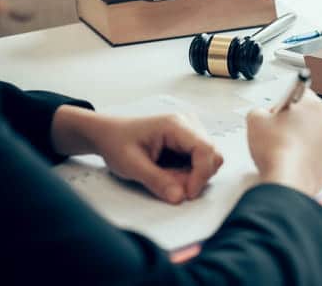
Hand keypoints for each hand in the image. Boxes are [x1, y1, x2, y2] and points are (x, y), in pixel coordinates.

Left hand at [52, 108, 222, 203]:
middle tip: (172, 187)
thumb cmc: (117, 143)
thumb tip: (180, 197)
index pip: (205, 149)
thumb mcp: (131, 165)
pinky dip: (189, 174)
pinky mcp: (190, 141)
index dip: (201, 174)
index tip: (188, 194)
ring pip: (209, 160)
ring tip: (167, 178)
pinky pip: (201, 161)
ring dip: (193, 176)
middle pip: (212, 155)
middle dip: (197, 177)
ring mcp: (192, 131)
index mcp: (175, 124)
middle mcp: (189, 124)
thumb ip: (157, 181)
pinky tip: (170, 173)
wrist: (110, 134)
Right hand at [246, 90, 321, 195]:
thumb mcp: (254, 119)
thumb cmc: (276, 150)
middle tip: (276, 134)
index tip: (275, 114)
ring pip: (313, 137)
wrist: (289, 179)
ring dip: (300, 141)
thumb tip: (261, 115)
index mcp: (311, 104)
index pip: (298, 95)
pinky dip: (305, 158)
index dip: (283, 105)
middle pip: (307, 116)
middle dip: (292, 123)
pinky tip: (291, 162)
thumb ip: (259, 111)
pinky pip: (316, 156)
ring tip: (283, 151)